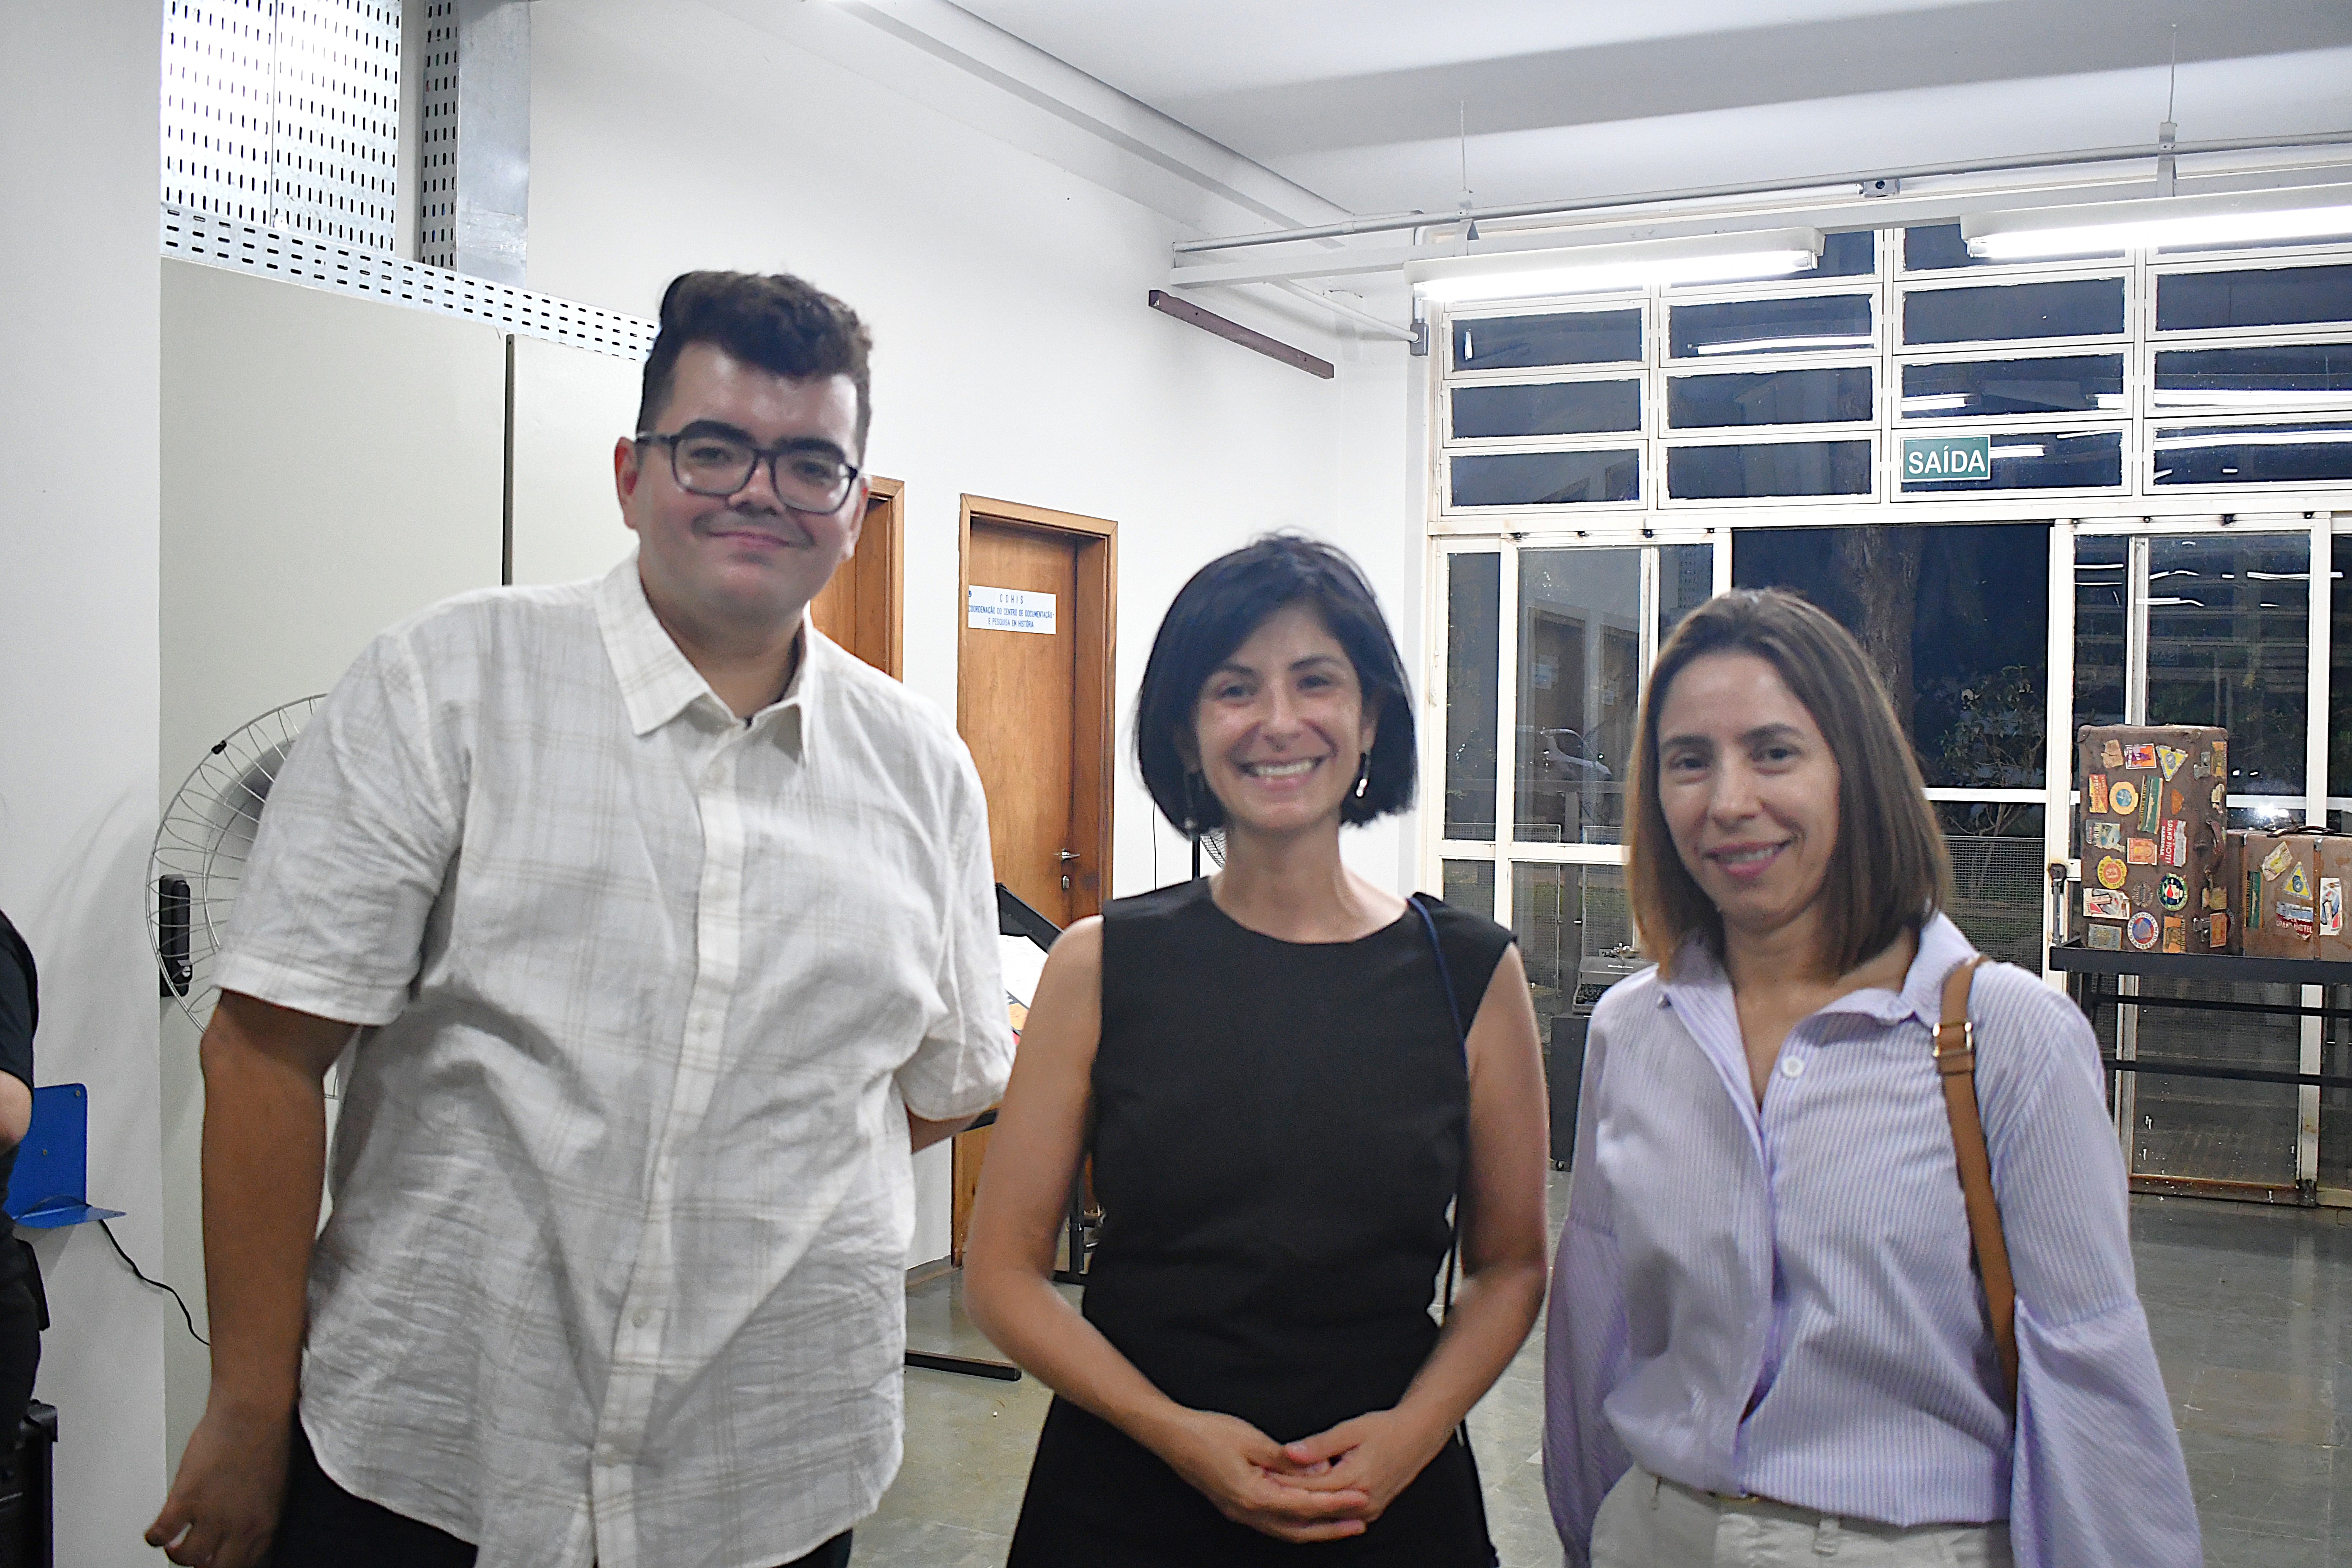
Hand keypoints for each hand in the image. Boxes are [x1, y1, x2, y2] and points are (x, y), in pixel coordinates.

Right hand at [144, 1397, 292, 1566]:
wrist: (254, 1410)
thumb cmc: (267, 1439)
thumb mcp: (274, 1489)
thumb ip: (257, 1516)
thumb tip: (242, 1533)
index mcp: (264, 1524)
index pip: (246, 1565)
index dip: (230, 1564)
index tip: (219, 1561)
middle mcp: (239, 1526)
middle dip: (204, 1566)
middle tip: (196, 1558)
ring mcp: (211, 1514)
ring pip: (186, 1557)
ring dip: (178, 1553)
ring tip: (175, 1545)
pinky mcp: (185, 1499)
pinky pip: (161, 1534)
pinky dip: (155, 1537)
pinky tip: (157, 1533)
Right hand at [1151, 1407, 1372, 1542]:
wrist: (1171, 1437)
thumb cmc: (1209, 1432)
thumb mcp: (1251, 1440)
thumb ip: (1287, 1460)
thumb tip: (1320, 1473)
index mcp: (1252, 1496)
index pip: (1304, 1506)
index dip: (1335, 1504)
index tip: (1361, 1499)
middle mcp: (1246, 1512)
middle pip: (1297, 1529)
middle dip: (1331, 1527)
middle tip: (1360, 1523)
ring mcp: (1239, 1512)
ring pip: (1285, 1530)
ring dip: (1315, 1529)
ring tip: (1341, 1523)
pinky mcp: (1236, 1506)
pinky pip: (1273, 1523)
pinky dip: (1295, 1523)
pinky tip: (1308, 1516)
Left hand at [1274, 1408, 1450, 1526]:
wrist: (1418, 1436)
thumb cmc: (1386, 1428)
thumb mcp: (1350, 1430)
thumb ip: (1318, 1445)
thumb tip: (1289, 1452)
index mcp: (1355, 1481)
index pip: (1309, 1487)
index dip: (1283, 1481)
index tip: (1260, 1473)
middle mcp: (1361, 1502)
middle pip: (1314, 1504)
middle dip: (1286, 1494)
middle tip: (1259, 1483)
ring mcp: (1367, 1510)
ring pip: (1324, 1513)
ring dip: (1300, 1502)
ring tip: (1272, 1489)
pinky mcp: (1369, 1510)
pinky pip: (1336, 1513)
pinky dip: (1317, 1505)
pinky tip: (1299, 1494)